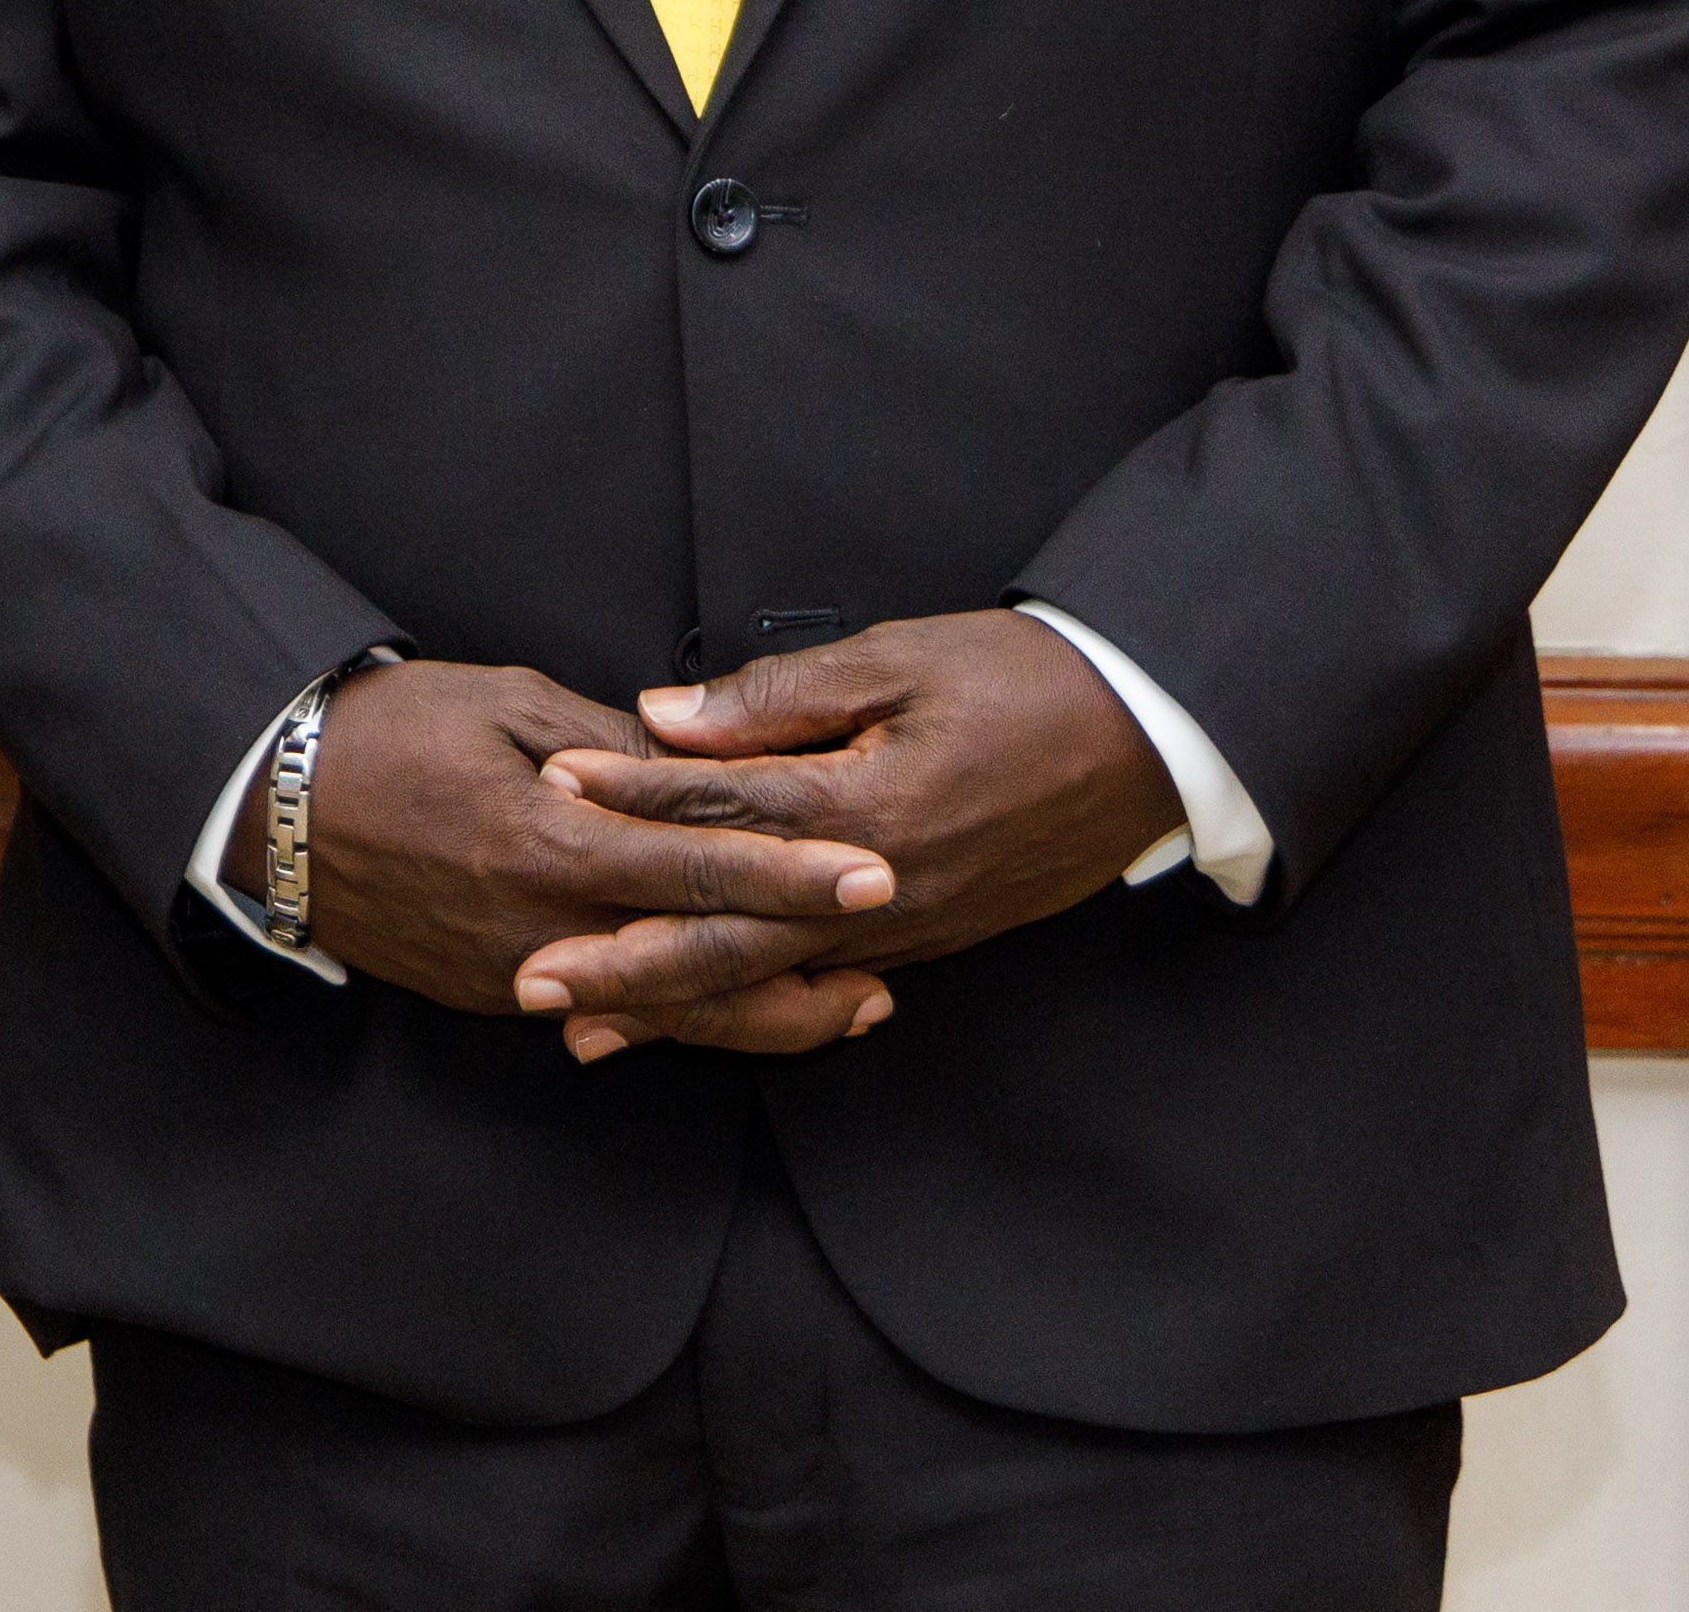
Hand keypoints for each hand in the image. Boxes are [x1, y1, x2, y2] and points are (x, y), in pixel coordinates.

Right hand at [258, 660, 895, 1043]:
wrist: (268, 806)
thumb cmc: (385, 731)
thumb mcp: (503, 703)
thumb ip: (610, 748)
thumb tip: (696, 768)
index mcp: (549, 845)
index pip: (702, 870)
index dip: (796, 875)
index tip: (875, 874)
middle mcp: (541, 930)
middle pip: (699, 973)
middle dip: (803, 977)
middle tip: (890, 971)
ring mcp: (513, 975)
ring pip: (661, 1015)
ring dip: (756, 1015)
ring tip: (840, 1006)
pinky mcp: (489, 993)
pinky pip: (604, 1016)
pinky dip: (677, 1018)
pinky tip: (729, 1009)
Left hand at [518, 610, 1182, 1060]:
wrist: (1154, 738)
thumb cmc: (1024, 680)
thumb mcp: (898, 659)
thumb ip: (777, 698)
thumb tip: (663, 717)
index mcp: (865, 807)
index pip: (721, 812)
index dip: (628, 803)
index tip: (547, 796)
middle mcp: (882, 887)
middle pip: (731, 936)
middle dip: (627, 965)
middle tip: (535, 982)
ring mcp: (909, 926)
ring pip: (772, 979)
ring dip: (677, 1007)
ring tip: (587, 1030)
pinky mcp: (931, 938)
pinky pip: (824, 983)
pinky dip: (754, 1004)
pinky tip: (703, 1019)